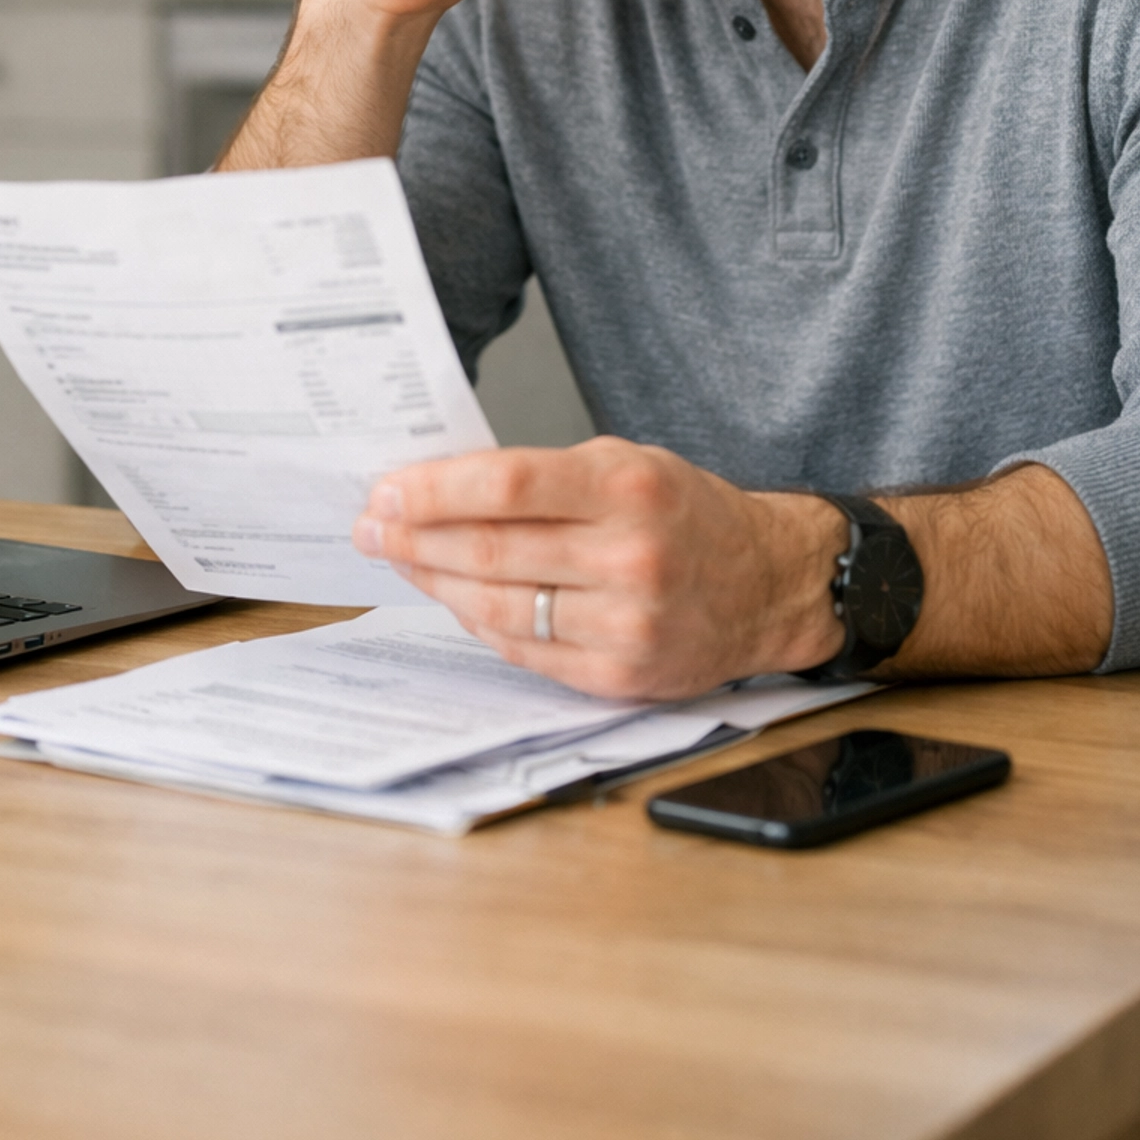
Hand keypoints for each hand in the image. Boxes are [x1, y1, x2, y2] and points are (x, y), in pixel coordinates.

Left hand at [352, 438, 846, 699]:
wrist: (768, 582)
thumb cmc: (687, 513)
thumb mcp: (627, 463)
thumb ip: (542, 476)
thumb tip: (439, 489)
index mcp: (627, 488)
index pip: (506, 486)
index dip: (432, 491)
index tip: (384, 491)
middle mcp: (628, 557)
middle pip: (489, 552)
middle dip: (412, 540)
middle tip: (371, 527)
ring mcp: (624, 625)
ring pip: (496, 607)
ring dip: (434, 583)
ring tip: (401, 560)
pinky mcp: (618, 676)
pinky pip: (522, 650)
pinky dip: (479, 622)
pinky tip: (455, 599)